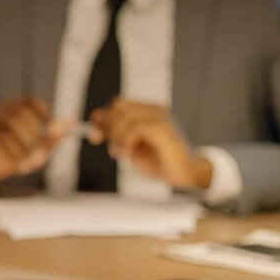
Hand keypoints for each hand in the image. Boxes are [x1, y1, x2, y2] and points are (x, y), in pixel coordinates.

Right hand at [0, 99, 70, 180]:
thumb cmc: (17, 153)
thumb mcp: (39, 147)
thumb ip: (54, 137)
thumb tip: (71, 125)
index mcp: (17, 108)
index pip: (32, 103)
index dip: (44, 114)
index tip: (54, 129)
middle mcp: (4, 111)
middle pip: (22, 113)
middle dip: (35, 133)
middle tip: (42, 149)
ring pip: (12, 124)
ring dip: (25, 143)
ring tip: (31, 158)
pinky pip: (2, 140)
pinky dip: (15, 153)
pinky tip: (20, 163)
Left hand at [89, 98, 213, 188]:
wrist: (185, 174)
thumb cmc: (159, 161)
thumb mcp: (131, 147)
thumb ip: (115, 135)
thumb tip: (94, 126)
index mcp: (147, 111)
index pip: (118, 104)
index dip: (103, 117)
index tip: (95, 135)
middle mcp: (154, 110)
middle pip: (119, 106)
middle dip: (107, 126)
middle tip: (110, 147)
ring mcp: (161, 118)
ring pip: (126, 117)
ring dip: (117, 138)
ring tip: (120, 154)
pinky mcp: (164, 130)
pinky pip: (137, 129)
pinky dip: (127, 143)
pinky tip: (129, 155)